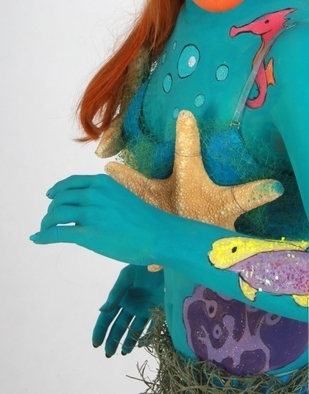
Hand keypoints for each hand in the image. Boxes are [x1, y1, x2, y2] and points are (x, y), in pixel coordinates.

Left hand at [30, 174, 163, 264]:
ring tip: (45, 230)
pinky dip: (43, 236)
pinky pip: (57, 233)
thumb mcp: (121, 196)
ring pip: (55, 214)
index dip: (57, 190)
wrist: (158, 234)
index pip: (70, 183)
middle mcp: (93, 194)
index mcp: (102, 183)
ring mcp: (90, 214)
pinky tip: (36, 239)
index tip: (50, 196)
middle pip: (60, 199)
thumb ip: (103, 196)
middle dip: (52, 209)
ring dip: (46, 223)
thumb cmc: (144, 219)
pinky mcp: (88, 235)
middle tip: (50, 220)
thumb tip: (85, 205)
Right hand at [93, 264, 163, 355]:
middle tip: (108, 354)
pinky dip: (146, 336)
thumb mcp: (127, 277)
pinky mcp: (158, 310)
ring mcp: (145, 308)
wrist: (166, 262)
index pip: (108, 316)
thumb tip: (102, 310)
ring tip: (123, 353)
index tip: (96, 344)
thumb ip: (115, 293)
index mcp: (121, 296)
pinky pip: (151, 327)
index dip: (101, 330)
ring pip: (134, 329)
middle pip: (119, 326)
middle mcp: (132, 305)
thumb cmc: (144, 266)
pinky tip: (140, 344)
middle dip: (113, 340)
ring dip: (127, 341)